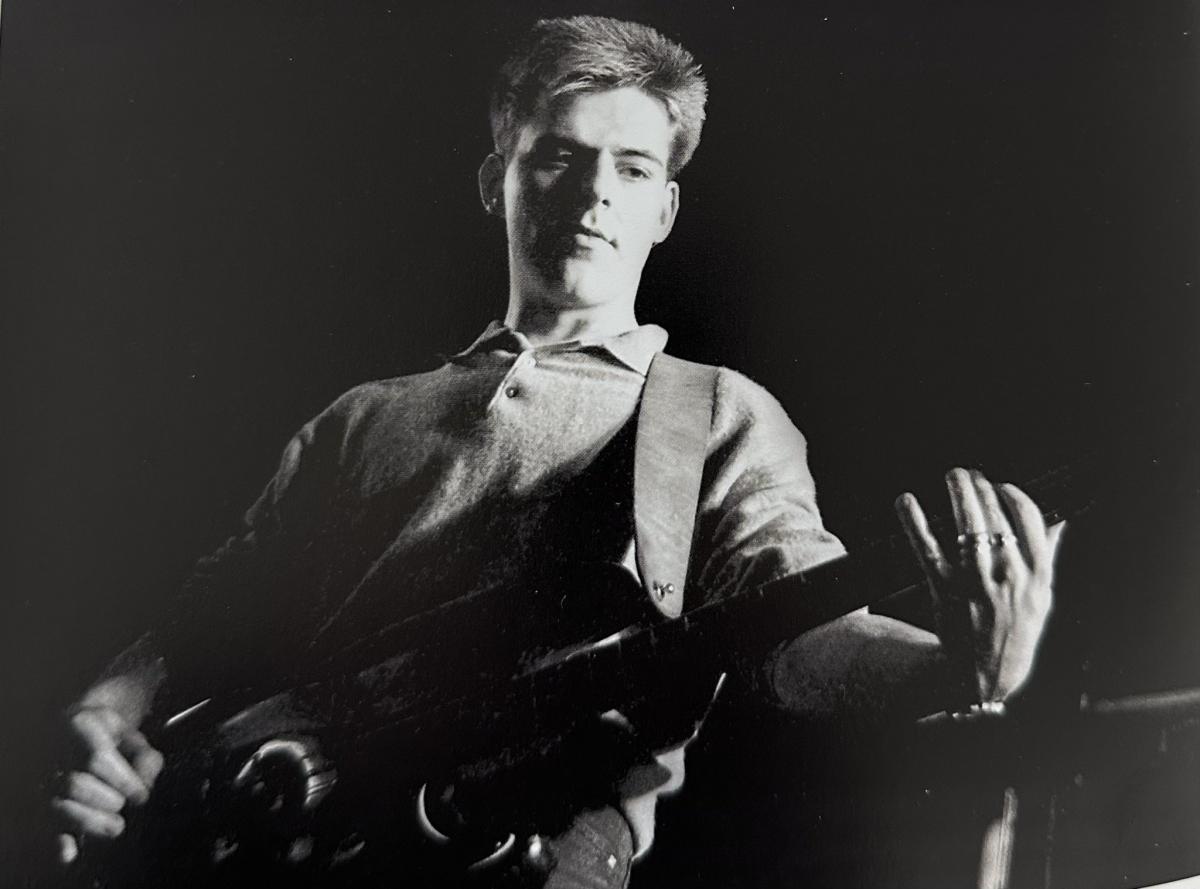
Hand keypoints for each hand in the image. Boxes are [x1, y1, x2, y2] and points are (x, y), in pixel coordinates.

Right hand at [51, 704, 163, 864]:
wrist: (77, 730)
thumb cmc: (108, 735)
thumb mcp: (132, 736)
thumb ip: (145, 757)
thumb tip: (145, 783)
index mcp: (79, 726)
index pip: (96, 758)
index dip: (122, 780)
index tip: (141, 795)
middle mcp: (54, 754)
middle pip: (75, 785)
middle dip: (107, 800)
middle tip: (124, 805)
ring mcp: (44, 780)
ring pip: (59, 807)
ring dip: (91, 822)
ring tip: (116, 825)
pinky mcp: (42, 804)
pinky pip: (45, 826)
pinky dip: (58, 842)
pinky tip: (71, 853)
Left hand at [895, 468, 1064, 703]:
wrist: (985, 674)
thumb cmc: (1014, 628)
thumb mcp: (1041, 597)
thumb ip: (1047, 556)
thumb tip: (1058, 518)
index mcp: (1037, 576)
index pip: (1029, 519)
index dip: (1012, 494)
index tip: (1000, 483)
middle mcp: (1010, 578)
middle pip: (997, 517)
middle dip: (981, 488)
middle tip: (968, 473)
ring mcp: (977, 585)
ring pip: (968, 528)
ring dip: (959, 494)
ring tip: (952, 475)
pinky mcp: (945, 592)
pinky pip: (928, 549)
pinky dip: (915, 522)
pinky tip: (907, 501)